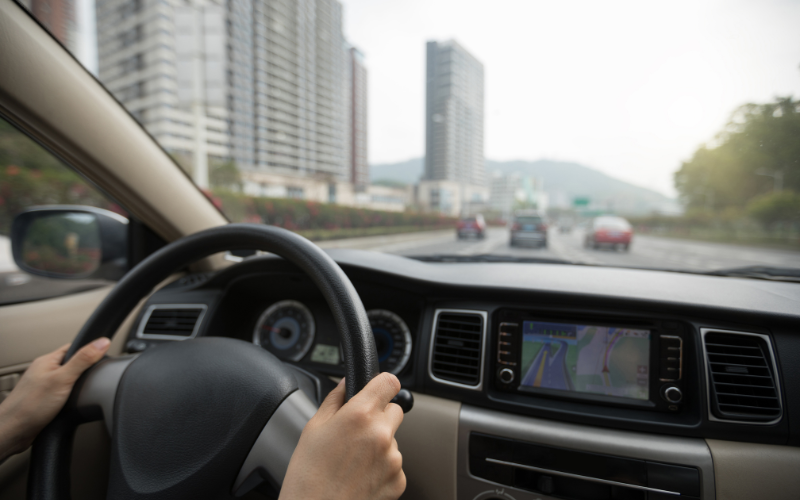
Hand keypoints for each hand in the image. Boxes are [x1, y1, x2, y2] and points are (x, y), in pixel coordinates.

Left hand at [0, 338, 110, 461]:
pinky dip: (72, 398)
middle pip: (73, 364)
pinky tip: (74, 404)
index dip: (91, 349)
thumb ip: (83, 360)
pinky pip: (64, 394)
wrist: (12, 433)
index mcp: (47, 361)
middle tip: (96, 376)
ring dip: (79, 386)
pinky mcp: (45, 402)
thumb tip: (102, 341)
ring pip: (69, 380)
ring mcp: (44, 387)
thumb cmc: (30, 407)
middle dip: (87, 370)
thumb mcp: (63, 379)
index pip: (75, 347)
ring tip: (85, 391)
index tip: (104, 355)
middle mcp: (44, 372)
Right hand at [279, 373, 405, 499]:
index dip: (382, 384)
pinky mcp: (398, 480)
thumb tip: (346, 383)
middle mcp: (381, 434)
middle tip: (357, 432)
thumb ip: (335, 399)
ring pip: (392, 440)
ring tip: (353, 462)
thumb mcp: (313, 429)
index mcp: (360, 415)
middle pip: (394, 411)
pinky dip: (381, 468)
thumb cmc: (308, 476)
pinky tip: (360, 476)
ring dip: (379, 445)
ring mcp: (392, 459)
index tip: (377, 390)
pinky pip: (394, 464)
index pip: (389, 382)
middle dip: (379, 416)